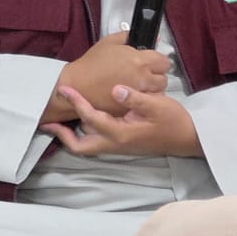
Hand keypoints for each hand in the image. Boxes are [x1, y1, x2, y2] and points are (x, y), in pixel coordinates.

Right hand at [40, 33, 169, 123]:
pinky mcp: (131, 107)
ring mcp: (138, 95)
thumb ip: (130, 36)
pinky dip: (140, 100)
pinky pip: (144, 104)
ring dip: (150, 90)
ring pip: (156, 93)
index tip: (151, 63)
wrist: (77, 85)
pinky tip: (130, 96)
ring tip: (137, 86)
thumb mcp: (109, 42)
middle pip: (163, 79)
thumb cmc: (91, 64)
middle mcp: (143, 78)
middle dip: (155, 76)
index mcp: (140, 61)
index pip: (164, 62)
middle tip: (143, 75)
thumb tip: (149, 37)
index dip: (158, 62)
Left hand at [43, 84, 201, 157]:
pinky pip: (96, 140)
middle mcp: (115, 143)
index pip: (91, 118)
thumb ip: (136, 98)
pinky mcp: (121, 142)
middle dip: (62, 135)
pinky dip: (85, 131)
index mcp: (121, 134)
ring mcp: (117, 145)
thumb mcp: (158, 105)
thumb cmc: (173, 121)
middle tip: (48, 121)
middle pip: (80, 146)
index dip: (77, 103)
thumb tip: (116, 90)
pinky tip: (84, 116)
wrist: (188, 138)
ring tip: (59, 118)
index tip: (65, 89)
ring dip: (71, 134)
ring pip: (86, 145)